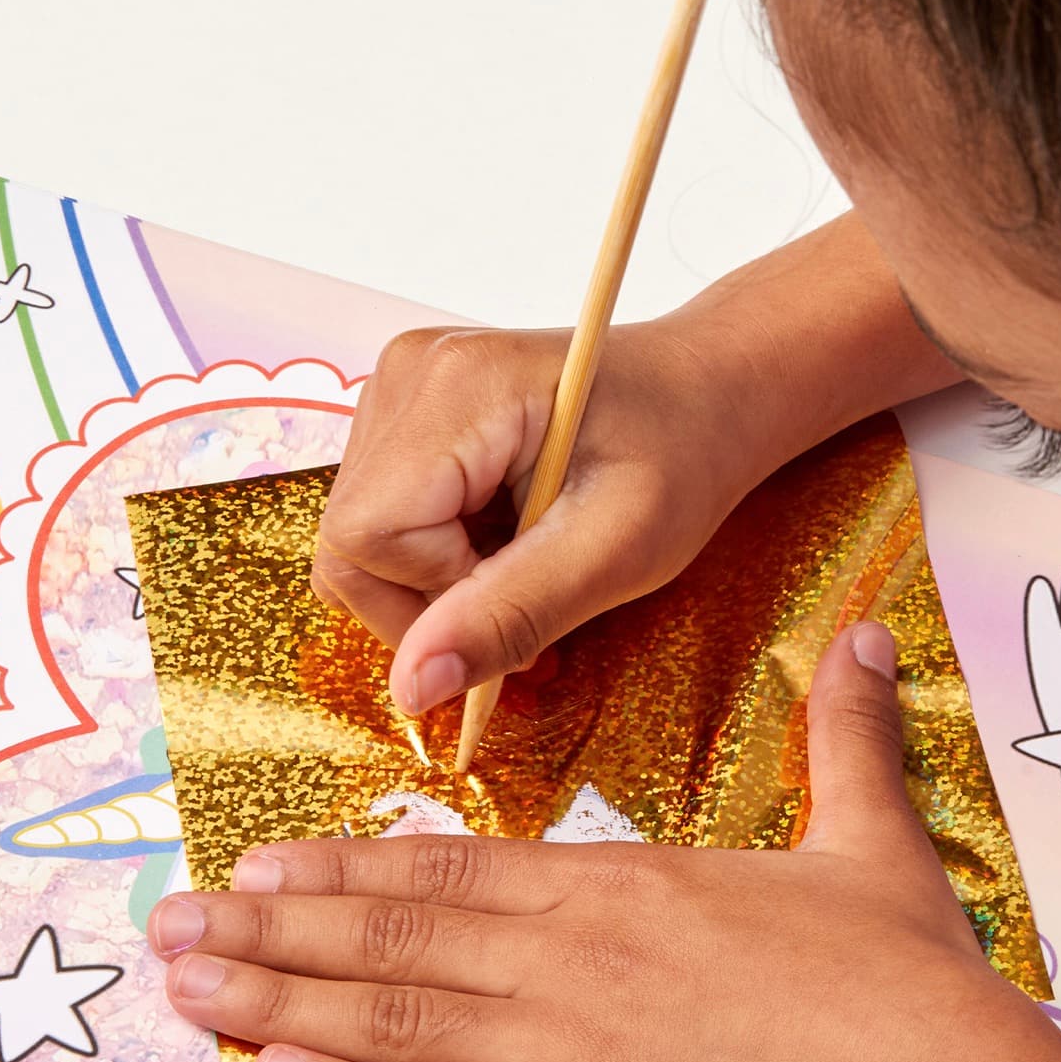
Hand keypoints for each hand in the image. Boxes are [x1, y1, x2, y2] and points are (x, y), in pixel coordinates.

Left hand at [149, 623, 1060, 1061]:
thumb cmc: (890, 967)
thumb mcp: (867, 834)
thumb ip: (841, 735)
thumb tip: (862, 638)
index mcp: (615, 887)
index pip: (449, 869)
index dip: (347, 867)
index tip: (265, 862)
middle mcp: (560, 956)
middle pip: (387, 937)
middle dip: (269, 932)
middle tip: (169, 927)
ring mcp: (553, 1046)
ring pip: (386, 1017)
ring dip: (276, 1004)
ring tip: (188, 993)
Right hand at [312, 214, 961, 715]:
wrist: (710, 389)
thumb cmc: (683, 456)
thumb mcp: (616, 551)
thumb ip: (509, 616)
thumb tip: (411, 689)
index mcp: (458, 387)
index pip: (368, 539)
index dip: (437, 595)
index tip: (529, 587)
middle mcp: (409, 372)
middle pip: (350, 543)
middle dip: (433, 599)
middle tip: (533, 591)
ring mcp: (400, 384)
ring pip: (361, 538)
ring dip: (439, 579)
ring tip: (530, 555)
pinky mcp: (406, 409)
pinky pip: (383, 515)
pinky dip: (439, 550)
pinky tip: (510, 531)